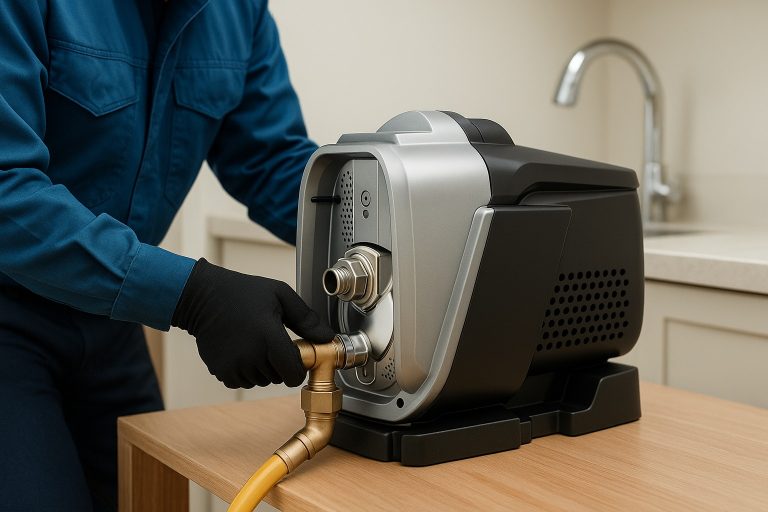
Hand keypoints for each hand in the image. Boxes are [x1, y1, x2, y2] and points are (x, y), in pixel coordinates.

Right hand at [171, 258, 334, 387]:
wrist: (203, 297)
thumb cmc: (244, 293)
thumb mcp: (280, 295)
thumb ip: (306, 318)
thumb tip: (328, 337)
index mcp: (268, 336)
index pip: (293, 373)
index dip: (299, 368)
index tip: (297, 355)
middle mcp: (250, 355)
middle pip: (279, 377)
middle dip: (281, 364)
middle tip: (273, 342)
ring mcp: (234, 365)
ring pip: (262, 381)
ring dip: (264, 369)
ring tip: (256, 343)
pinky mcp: (221, 371)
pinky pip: (243, 382)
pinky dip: (247, 372)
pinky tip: (243, 351)